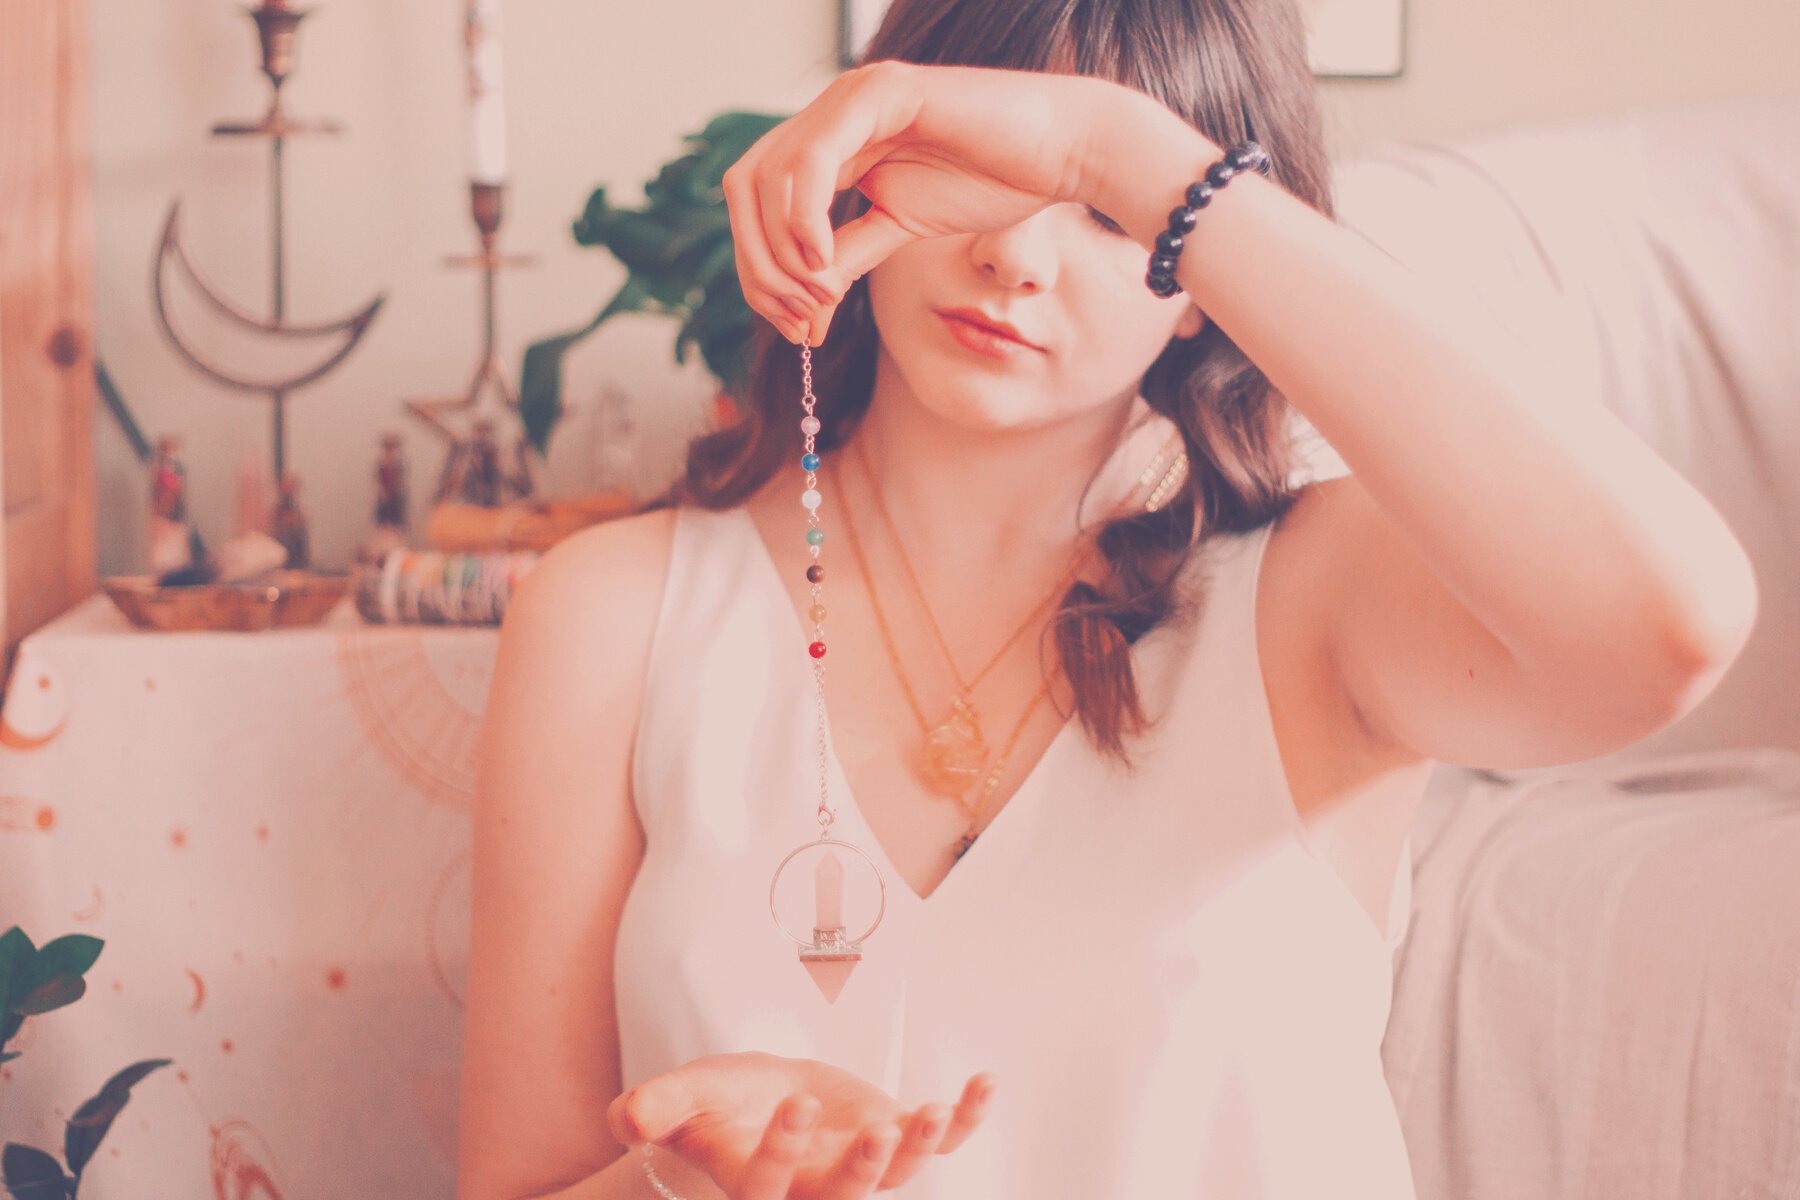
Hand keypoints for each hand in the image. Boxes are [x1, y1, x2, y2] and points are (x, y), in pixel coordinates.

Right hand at [607, 1050, 996, 1198]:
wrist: (762, 1100)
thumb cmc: (717, 1104)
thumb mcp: (684, 1096)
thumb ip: (656, 1107)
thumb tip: (627, 1117)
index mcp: (755, 1183)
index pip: (767, 1186)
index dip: (782, 1153)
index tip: (795, 1102)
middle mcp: (812, 1187)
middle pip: (842, 1197)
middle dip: (863, 1170)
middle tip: (877, 1133)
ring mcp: (859, 1168)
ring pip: (896, 1176)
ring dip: (920, 1148)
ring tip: (931, 1110)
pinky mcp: (892, 1141)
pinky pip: (939, 1140)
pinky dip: (965, 1119)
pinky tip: (984, 1085)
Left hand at [720, 60, 1133, 345]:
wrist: (1062, 153)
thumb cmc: (994, 182)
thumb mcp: (901, 231)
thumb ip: (848, 259)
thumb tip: (803, 311)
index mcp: (830, 142)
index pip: (755, 201)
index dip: (759, 269)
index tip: (796, 326)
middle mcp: (829, 113)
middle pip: (743, 187)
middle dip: (757, 265)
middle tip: (796, 320)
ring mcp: (850, 98)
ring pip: (767, 175)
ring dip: (779, 250)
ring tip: (817, 295)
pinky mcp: (880, 93)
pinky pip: (812, 157)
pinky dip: (804, 216)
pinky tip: (824, 259)